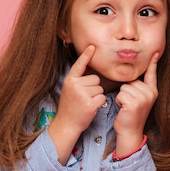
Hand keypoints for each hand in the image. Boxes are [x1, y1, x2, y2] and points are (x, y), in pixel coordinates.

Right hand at [48, 45, 105, 163]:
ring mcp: (82, 94)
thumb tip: (88, 68)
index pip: (79, 65)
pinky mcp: (90, 103)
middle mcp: (75, 85)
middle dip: (93, 87)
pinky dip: (99, 103)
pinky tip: (91, 107)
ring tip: (86, 102)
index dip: (86, 55)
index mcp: (70, 80)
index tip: (92, 46)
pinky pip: (102, 97)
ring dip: (96, 95)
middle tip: (84, 97)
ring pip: (100, 88)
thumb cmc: (70, 107)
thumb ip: (77, 79)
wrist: (67, 124)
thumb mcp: (69, 90)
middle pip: (95, 78)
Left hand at [113, 52, 158, 156]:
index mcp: (152, 91)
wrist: (130, 131)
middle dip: (126, 91)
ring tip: (126, 106)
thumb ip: (138, 87)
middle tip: (129, 103)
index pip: (151, 74)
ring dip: (122, 96)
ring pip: (125, 86)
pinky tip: (124, 109)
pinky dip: (119, 101)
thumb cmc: (130, 114)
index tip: (155, 52)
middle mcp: (150, 93)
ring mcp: (144, 98)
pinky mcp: (135, 103)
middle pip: (131, 80)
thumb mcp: (138, 99)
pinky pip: (121, 93)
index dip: (153, 63)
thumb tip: (133, 76)